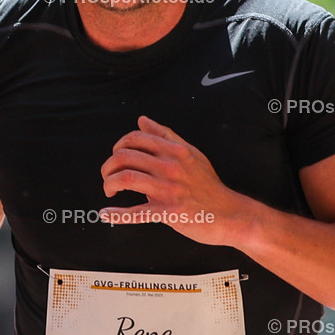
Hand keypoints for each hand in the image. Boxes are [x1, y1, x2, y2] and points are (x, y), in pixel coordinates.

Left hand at [100, 115, 243, 245]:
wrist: (229, 214)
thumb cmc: (208, 185)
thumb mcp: (191, 153)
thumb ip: (165, 135)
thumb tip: (142, 120)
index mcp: (175, 150)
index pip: (135, 138)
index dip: (118, 146)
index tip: (117, 158)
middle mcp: (171, 166)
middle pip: (125, 157)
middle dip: (109, 167)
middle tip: (108, 177)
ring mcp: (169, 189)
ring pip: (125, 178)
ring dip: (109, 184)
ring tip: (110, 191)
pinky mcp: (168, 212)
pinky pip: (136, 212)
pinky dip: (116, 214)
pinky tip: (105, 214)